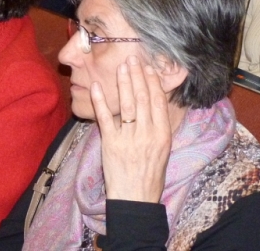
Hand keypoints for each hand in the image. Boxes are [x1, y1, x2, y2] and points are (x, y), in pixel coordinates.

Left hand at [91, 55, 171, 202]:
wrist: (135, 200)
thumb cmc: (150, 175)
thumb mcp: (162, 150)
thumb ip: (157, 126)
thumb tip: (155, 101)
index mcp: (162, 135)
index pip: (158, 102)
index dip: (153, 82)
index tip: (149, 67)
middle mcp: (147, 134)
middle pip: (142, 98)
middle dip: (137, 76)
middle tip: (132, 58)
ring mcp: (128, 138)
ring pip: (126, 105)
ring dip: (123, 83)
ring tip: (121, 66)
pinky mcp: (111, 144)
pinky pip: (105, 118)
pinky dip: (100, 101)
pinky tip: (97, 86)